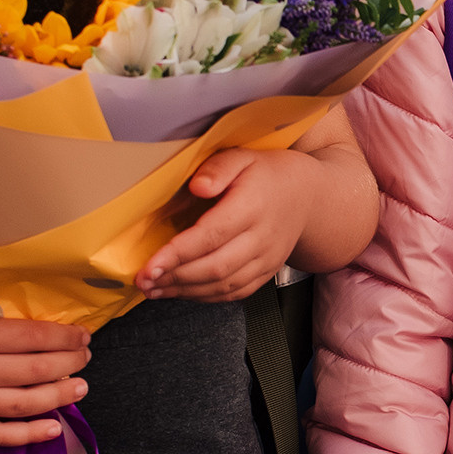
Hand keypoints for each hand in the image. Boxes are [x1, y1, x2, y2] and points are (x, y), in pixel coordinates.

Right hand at [0, 299, 89, 445]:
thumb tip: (26, 309)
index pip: (35, 337)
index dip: (65, 337)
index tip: (83, 335)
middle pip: (36, 370)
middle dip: (70, 364)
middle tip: (85, 358)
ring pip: (23, 404)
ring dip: (58, 396)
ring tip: (80, 388)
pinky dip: (26, 435)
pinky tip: (51, 428)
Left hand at [136, 148, 315, 302]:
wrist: (309, 196)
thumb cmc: (267, 174)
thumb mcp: (244, 157)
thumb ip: (219, 168)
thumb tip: (197, 187)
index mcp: (254, 205)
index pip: (213, 234)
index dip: (179, 253)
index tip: (149, 265)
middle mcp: (263, 236)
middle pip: (217, 266)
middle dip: (175, 277)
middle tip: (142, 281)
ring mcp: (268, 258)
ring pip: (224, 284)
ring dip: (185, 291)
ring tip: (153, 289)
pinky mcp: (267, 272)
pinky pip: (236, 292)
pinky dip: (205, 297)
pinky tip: (181, 291)